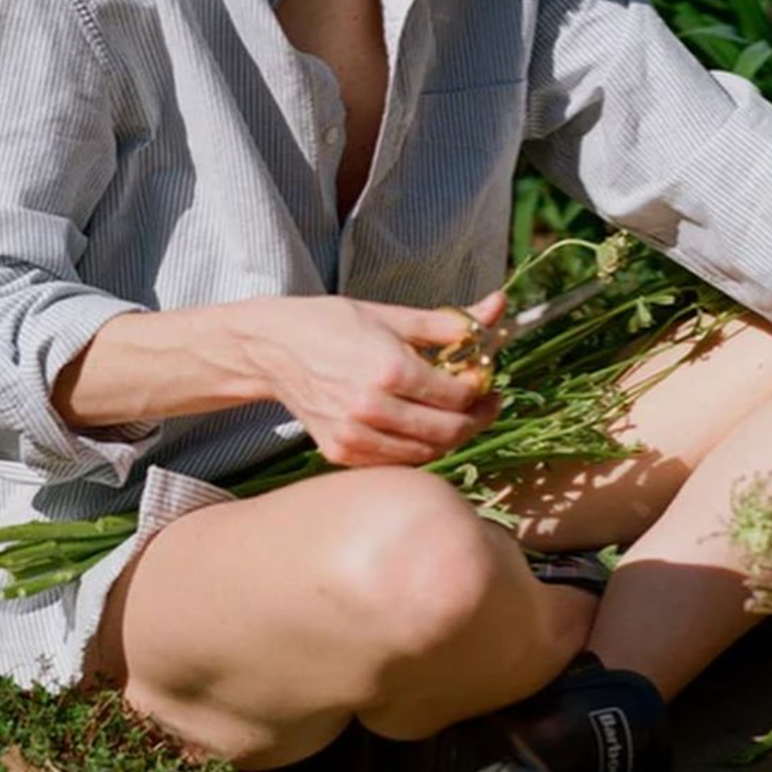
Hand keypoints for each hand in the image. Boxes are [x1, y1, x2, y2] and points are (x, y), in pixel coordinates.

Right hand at [235, 289, 507, 466]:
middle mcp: (372, 408)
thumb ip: (448, 323)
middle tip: (486, 403)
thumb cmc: (333, 324)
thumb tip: (497, 308)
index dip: (481, 389)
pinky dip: (418, 449)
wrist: (274, 349)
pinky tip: (422, 426)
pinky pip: (396, 462)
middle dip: (476, 418)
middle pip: (448, 431)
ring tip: (457, 414)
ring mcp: (354, 436)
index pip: (458, 395)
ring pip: (426, 453)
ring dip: (450, 436)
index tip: (486, 378)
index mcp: (390, 369)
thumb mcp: (393, 316)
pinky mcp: (341, 453)